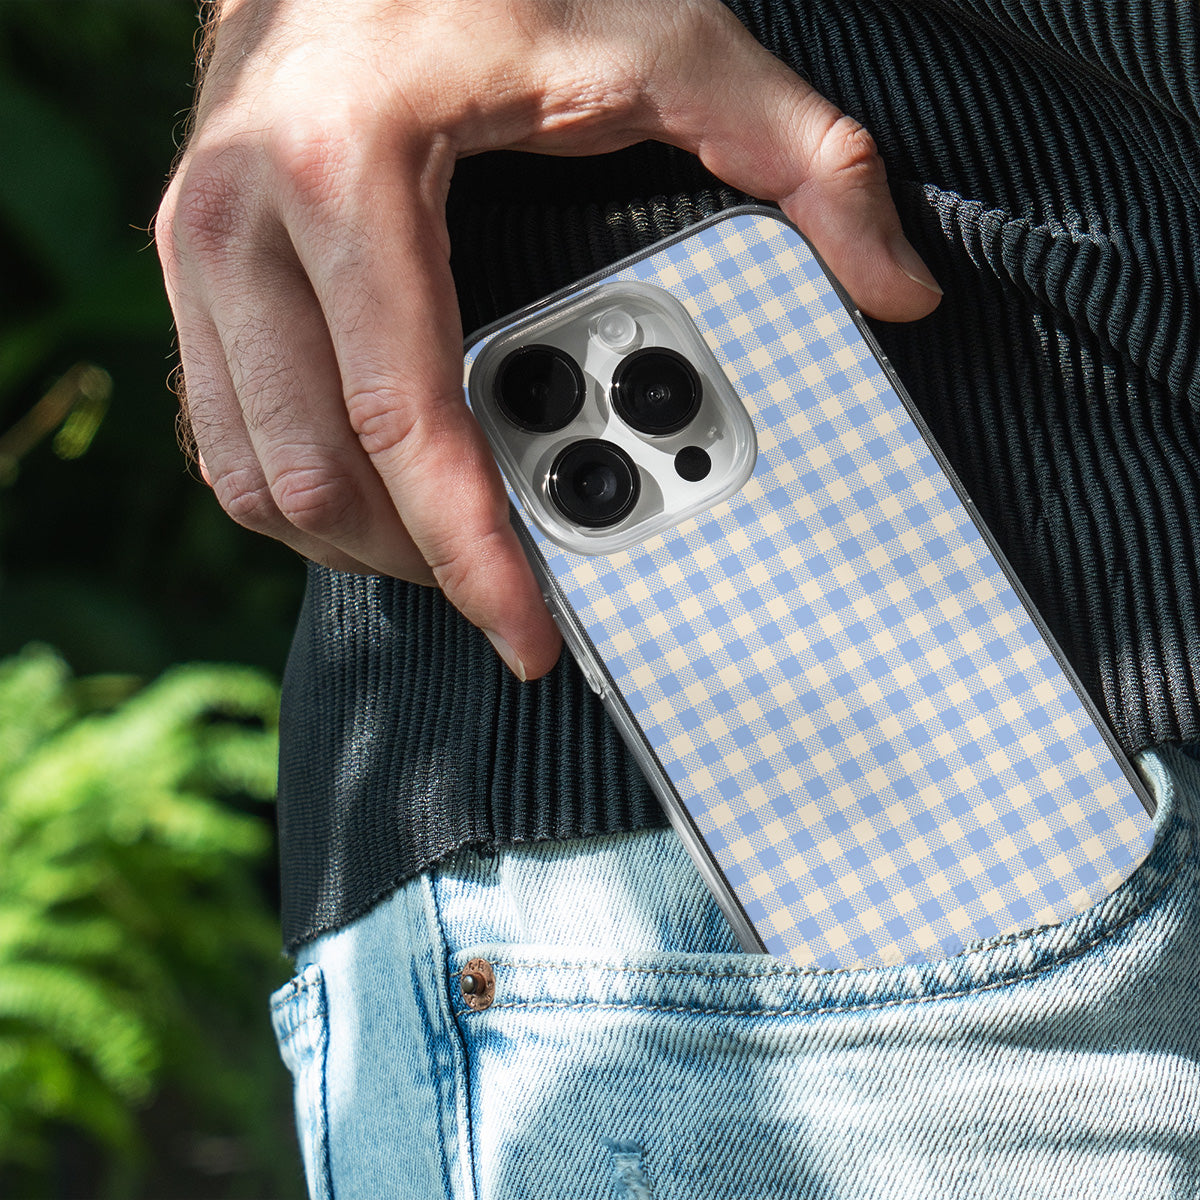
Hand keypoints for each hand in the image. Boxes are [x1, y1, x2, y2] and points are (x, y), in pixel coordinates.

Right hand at [155, 0, 941, 680]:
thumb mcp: (663, 39)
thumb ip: (800, 156)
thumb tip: (897, 283)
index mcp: (346, 173)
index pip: (409, 421)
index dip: (476, 555)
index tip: (530, 633)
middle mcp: (240, 223)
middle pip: (318, 478)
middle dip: (421, 561)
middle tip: (517, 584)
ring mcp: (197, 254)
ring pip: (258, 478)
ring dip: (360, 542)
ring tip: (460, 544)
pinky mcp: (191, 277)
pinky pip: (229, 440)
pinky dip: (310, 492)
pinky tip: (387, 489)